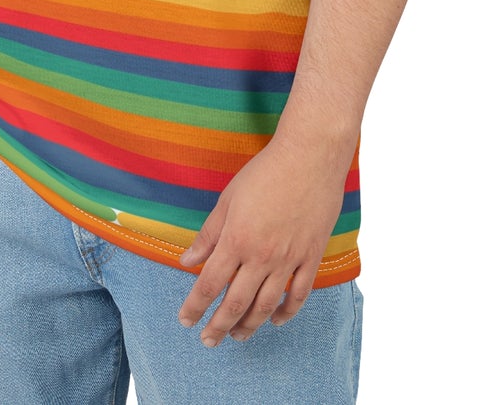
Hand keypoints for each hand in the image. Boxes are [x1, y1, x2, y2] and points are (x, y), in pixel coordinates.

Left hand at [176, 132, 350, 345]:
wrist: (309, 157)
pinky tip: (275, 320)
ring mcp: (289, 259)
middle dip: (218, 326)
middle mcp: (261, 256)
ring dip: (249, 326)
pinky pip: (298, 295)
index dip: (195, 306)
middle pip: (236, 303)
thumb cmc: (264, 172)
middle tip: (208, 340)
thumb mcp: (228, 199)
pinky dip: (286, 312)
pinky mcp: (311, 256)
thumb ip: (208, 235)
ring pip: (266, 306)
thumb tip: (187, 261)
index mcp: (237, 240)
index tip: (186, 321)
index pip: (209, 284)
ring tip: (237, 336)